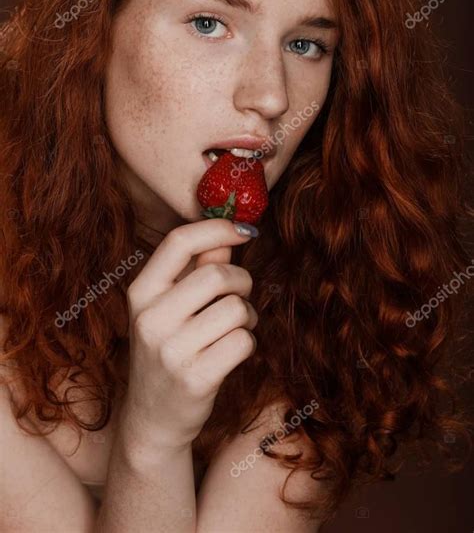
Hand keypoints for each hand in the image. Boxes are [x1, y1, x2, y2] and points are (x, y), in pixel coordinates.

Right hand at [121, 219, 257, 450]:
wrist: (152, 418)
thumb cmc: (168, 350)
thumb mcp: (169, 307)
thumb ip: (196, 269)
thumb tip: (228, 236)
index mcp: (141, 292)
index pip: (178, 242)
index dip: (217, 228)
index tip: (244, 229)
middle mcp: (150, 318)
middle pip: (217, 275)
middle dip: (241, 282)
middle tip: (238, 296)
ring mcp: (170, 351)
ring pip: (236, 309)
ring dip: (247, 316)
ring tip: (234, 328)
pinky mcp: (195, 379)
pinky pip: (243, 341)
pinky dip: (247, 342)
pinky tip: (232, 350)